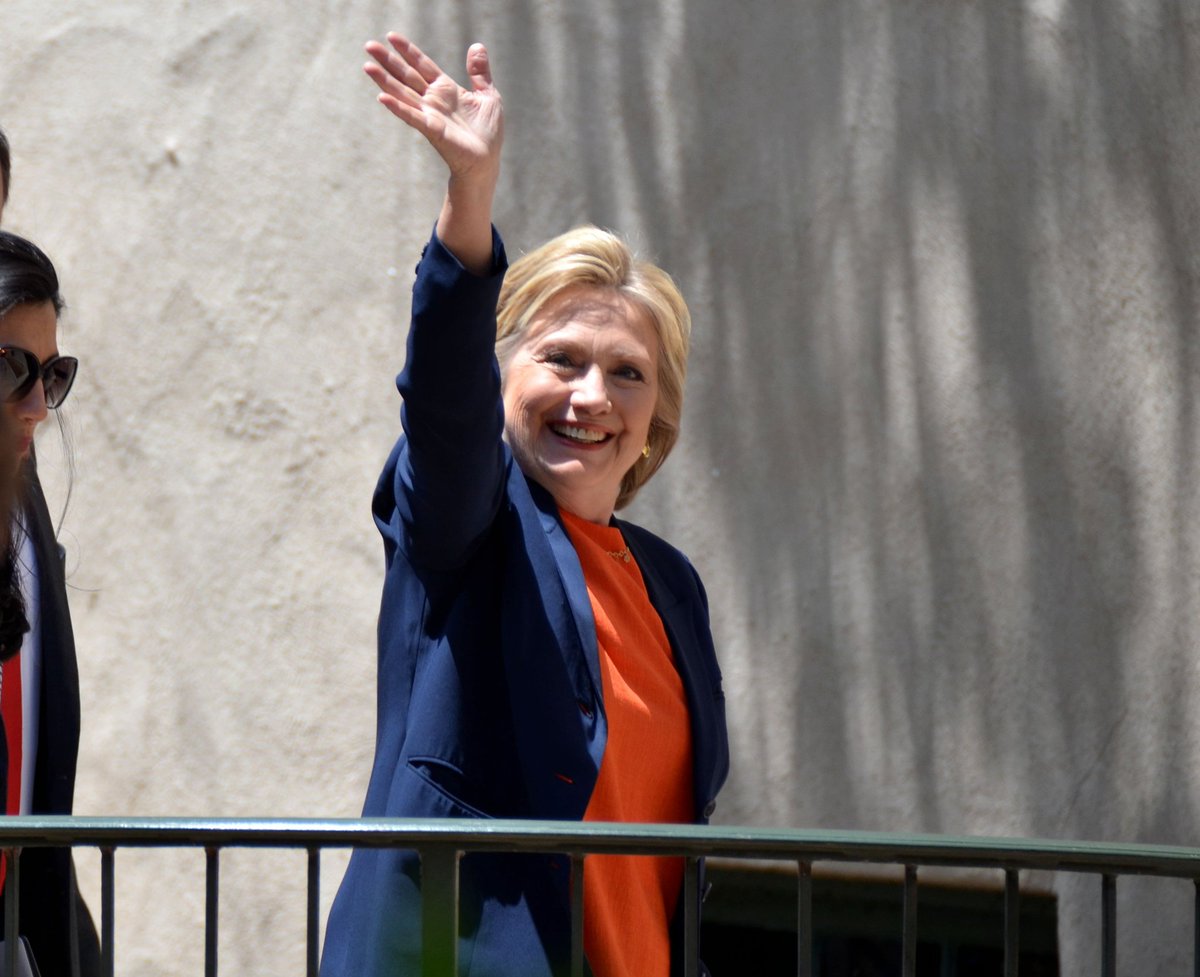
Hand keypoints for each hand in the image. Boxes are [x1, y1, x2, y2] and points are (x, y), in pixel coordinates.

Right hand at [365, 34, 502, 183]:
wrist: (486, 161)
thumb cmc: (488, 132)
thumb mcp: (488, 95)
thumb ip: (480, 72)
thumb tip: (476, 45)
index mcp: (446, 89)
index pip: (422, 65)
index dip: (408, 51)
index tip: (391, 36)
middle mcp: (433, 100)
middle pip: (407, 76)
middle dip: (388, 61)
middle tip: (369, 45)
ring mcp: (430, 114)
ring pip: (403, 93)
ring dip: (385, 81)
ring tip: (367, 66)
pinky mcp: (432, 130)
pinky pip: (412, 116)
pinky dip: (398, 107)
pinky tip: (383, 98)